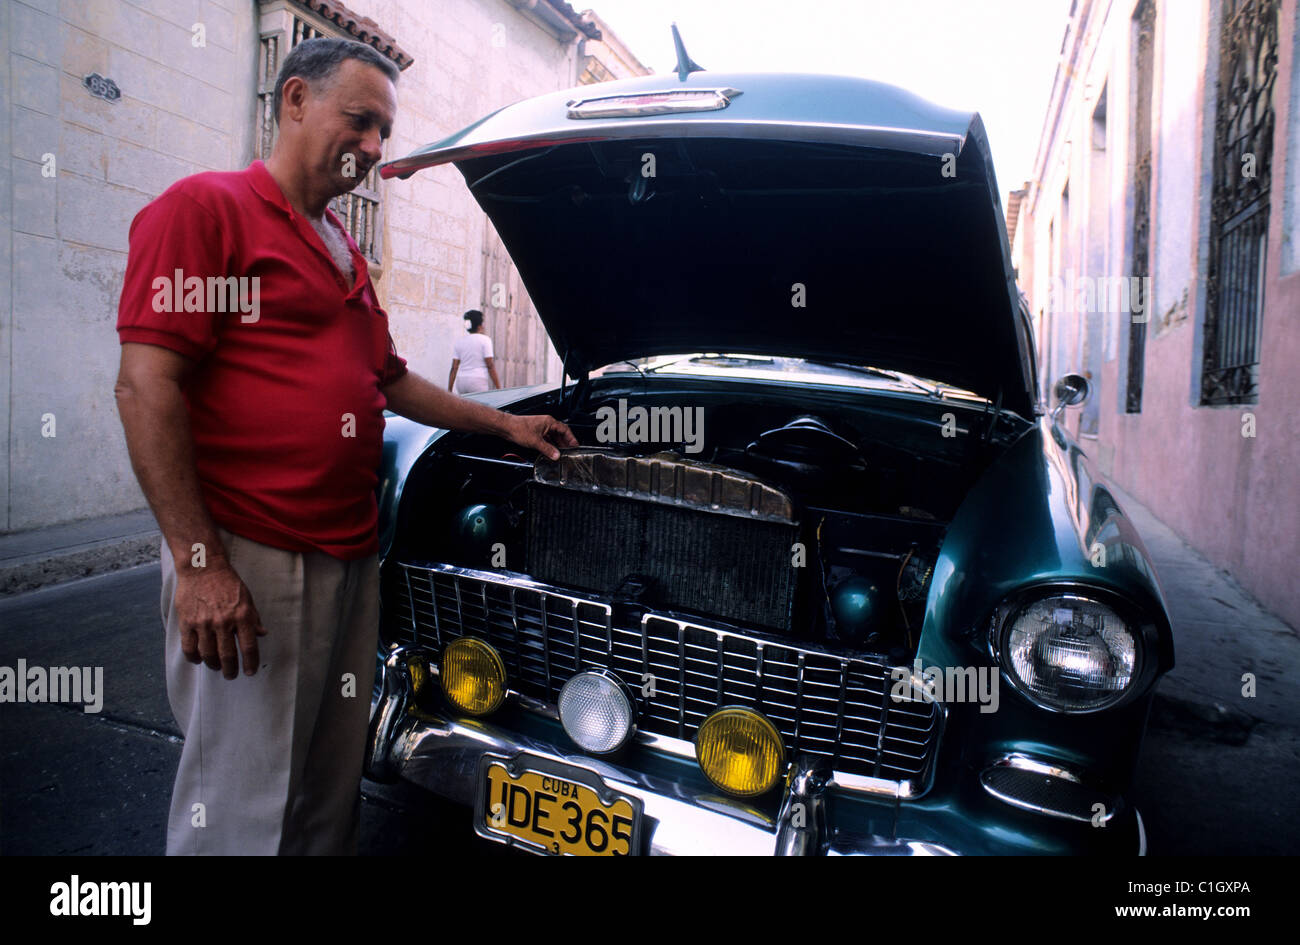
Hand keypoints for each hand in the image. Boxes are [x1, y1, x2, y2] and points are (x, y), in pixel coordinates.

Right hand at [174, 561, 266, 678]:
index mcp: (242, 616)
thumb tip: (262, 634)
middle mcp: (223, 622)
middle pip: (228, 656)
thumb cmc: (228, 583)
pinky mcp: (187, 622)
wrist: (203, 568)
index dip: (250, 663)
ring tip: (217, 667)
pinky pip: (189, 648)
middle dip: (231, 670)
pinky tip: (199, 659)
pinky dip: (194, 658)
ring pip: (208, 655)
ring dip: (214, 665)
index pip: (249, 647)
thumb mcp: (247, 598)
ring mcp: (204, 623)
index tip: (250, 672)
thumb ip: (254, 618)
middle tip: (231, 675)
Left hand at [505, 414, 578, 460]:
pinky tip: (550, 450)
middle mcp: (546, 424)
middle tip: (569, 450)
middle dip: (565, 442)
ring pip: (553, 436)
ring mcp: (540, 428)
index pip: (565, 429)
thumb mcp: (536, 441)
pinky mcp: (535, 432)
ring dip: (557, 444)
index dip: (571, 438)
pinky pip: (546, 438)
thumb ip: (547, 449)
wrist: (507, 427)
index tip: (575, 445)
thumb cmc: (519, 428)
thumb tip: (556, 455)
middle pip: (560, 433)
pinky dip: (550, 444)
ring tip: (561, 452)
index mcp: (549, 422)